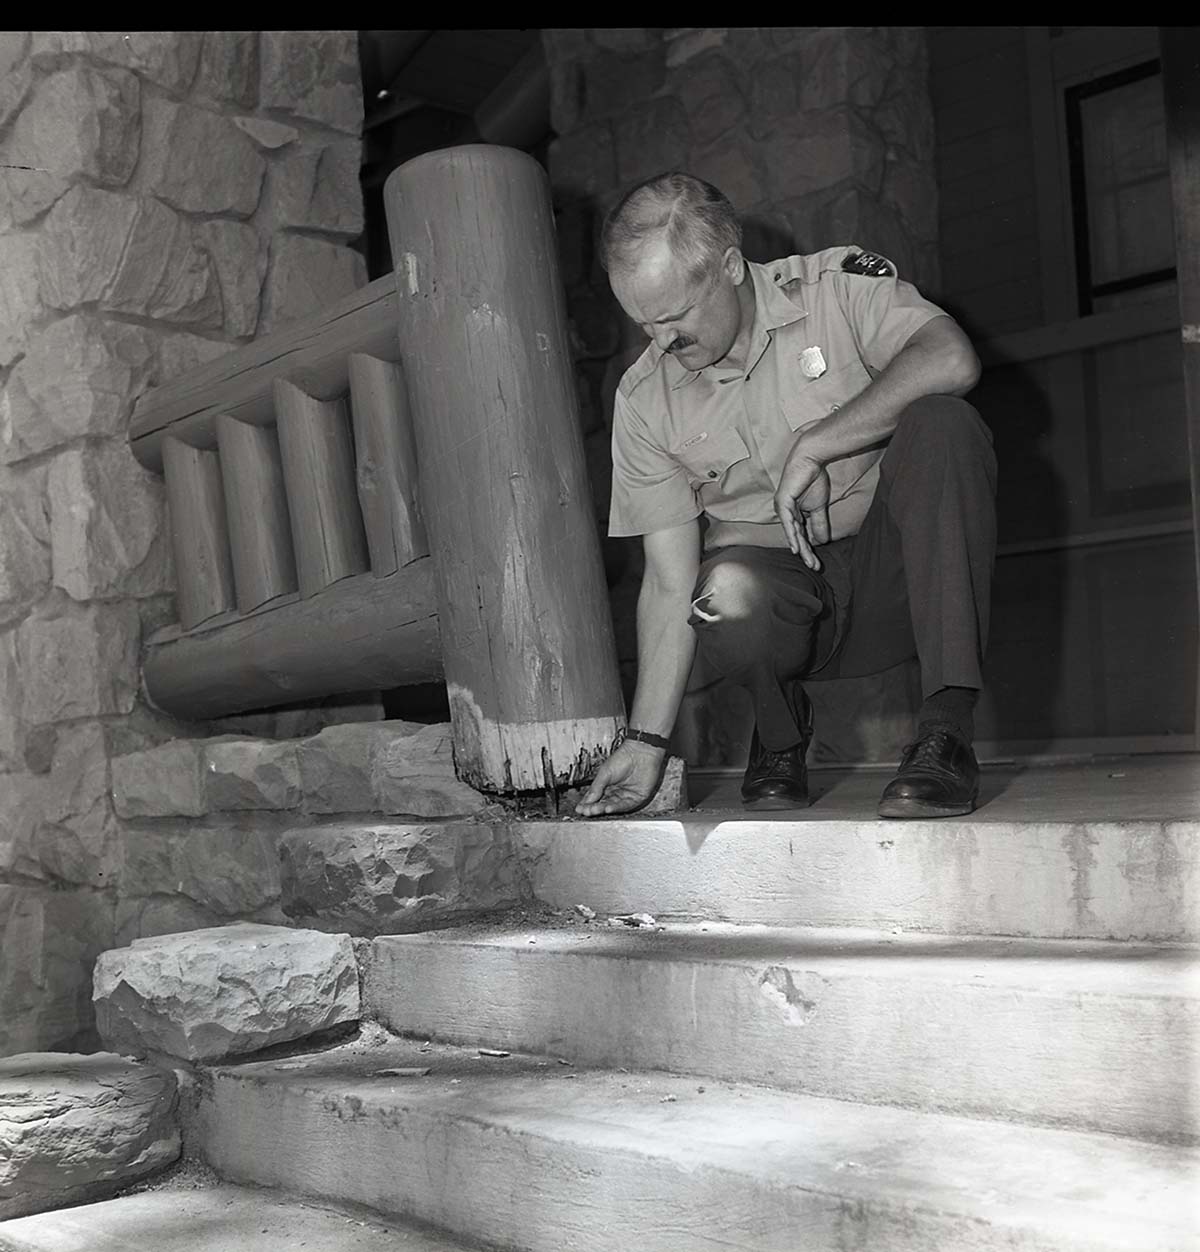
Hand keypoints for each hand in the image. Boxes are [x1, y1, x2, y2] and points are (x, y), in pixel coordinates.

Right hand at [575, 741, 664, 816]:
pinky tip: (607, 808)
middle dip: (594, 808)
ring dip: (603, 809)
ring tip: (593, 810)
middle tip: (585, 811)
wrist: (641, 752)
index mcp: (608, 785)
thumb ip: (596, 787)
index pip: (596, 798)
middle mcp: (617, 792)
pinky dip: (616, 808)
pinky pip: (625, 805)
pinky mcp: (637, 798)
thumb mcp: (605, 772)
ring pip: (613, 806)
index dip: (588, 804)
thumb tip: (587, 800)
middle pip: (604, 804)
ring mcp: (627, 795)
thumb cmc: (624, 757)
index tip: (580, 808)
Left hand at [773, 447, 830, 568]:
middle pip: (797, 537)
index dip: (810, 549)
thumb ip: (819, 523)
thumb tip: (823, 541)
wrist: (811, 460)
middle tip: (815, 567)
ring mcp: (782, 508)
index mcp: (793, 514)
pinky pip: (789, 522)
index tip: (818, 563)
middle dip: (806, 553)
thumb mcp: (819, 507)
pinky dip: (792, 535)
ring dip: (802, 548)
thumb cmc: (813, 479)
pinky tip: (796, 548)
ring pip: (793, 533)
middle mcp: (785, 513)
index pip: (802, 535)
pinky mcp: (783, 502)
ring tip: (809, 562)